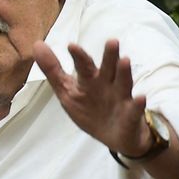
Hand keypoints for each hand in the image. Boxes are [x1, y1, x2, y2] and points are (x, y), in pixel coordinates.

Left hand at [33, 39, 151, 154]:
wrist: (114, 136)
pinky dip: (138, 104)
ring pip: (123, 83)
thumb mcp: (67, 91)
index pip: (83, 66)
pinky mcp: (132, 114)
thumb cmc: (89, 108)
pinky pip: (135, 109)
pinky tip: (141, 98)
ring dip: (124, 73)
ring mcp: (121, 98)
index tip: (70, 46)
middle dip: (109, 57)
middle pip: (108, 69)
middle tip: (111, 41)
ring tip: (125, 60)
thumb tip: (37, 44)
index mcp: (90, 79)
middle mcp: (107, 84)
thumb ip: (53, 70)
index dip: (78, 57)